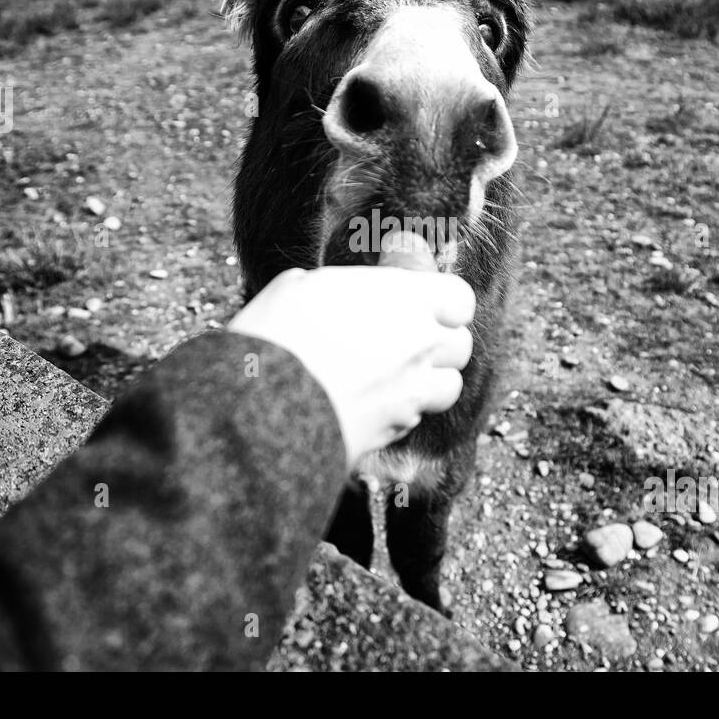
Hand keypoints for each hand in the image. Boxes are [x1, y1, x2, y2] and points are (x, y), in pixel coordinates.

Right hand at [227, 233, 474, 467]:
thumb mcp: (300, 287)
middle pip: (460, 344)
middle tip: (408, 336)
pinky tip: (371, 402)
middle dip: (439, 340)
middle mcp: (420, 346)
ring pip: (448, 386)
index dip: (441, 300)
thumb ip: (341, 288)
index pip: (459, 298)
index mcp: (405, 300)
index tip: (419, 299)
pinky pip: (415, 417)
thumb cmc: (276, 336)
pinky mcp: (395, 432)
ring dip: (429, 379)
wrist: (259, 408)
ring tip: (395, 374)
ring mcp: (412, 393)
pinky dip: (402, 410)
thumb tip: (343, 295)